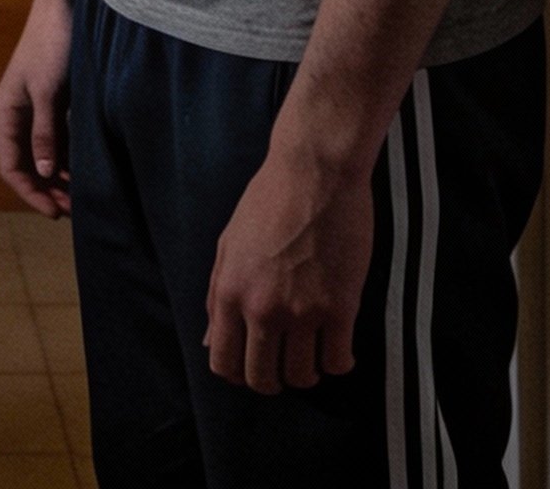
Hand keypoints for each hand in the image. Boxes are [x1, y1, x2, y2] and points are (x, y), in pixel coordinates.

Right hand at [0, 0, 73, 216]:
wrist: (63, 5)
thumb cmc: (52, 45)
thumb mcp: (49, 91)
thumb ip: (46, 132)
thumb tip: (44, 171)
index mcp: (6, 113)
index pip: (10, 166)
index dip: (30, 193)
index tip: (55, 212)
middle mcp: (16, 115)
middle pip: (26, 165)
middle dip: (46, 190)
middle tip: (74, 211)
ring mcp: (35, 110)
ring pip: (42, 155)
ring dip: (58, 178)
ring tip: (82, 197)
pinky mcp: (53, 102)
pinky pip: (56, 141)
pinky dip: (67, 159)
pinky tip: (84, 170)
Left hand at [204, 142, 374, 393]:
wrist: (315, 171)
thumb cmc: (269, 200)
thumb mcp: (228, 244)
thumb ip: (216, 294)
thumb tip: (209, 340)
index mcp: (229, 291)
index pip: (224, 363)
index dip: (237, 373)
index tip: (252, 366)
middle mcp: (262, 308)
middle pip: (263, 379)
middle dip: (272, 379)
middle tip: (284, 361)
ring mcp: (303, 311)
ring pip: (303, 377)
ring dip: (307, 371)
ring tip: (311, 349)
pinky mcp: (341, 307)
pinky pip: (339, 362)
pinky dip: (338, 361)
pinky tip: (337, 345)